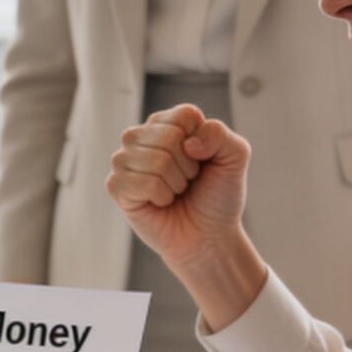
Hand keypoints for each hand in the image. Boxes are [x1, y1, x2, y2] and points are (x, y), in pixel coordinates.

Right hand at [105, 104, 250, 269]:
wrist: (207, 236)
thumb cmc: (217, 196)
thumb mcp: (235, 157)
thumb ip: (220, 134)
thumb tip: (188, 143)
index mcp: (168, 124)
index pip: (184, 116)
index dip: (202, 143)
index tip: (202, 161)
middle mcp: (143, 136)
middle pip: (169, 136)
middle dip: (188, 166)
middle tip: (188, 181)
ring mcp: (125, 160)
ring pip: (156, 160)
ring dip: (175, 183)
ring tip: (174, 192)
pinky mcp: (116, 185)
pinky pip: (142, 182)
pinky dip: (160, 197)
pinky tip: (159, 202)